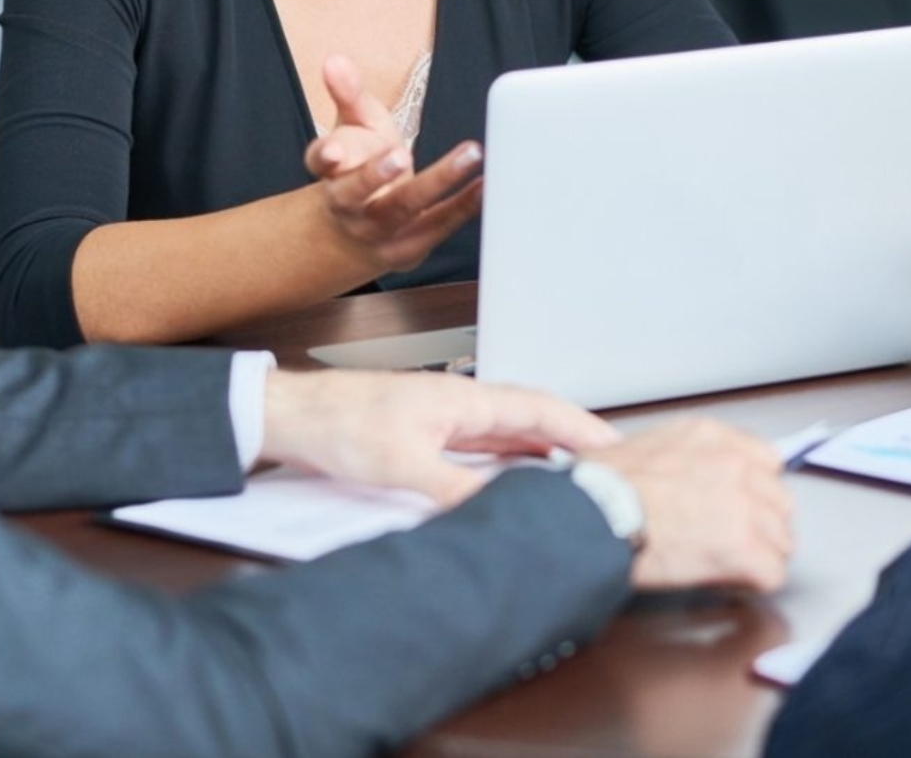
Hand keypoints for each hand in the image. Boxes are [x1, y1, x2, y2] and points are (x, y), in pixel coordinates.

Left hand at [258, 370, 621, 504]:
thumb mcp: (399, 463)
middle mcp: (462, 405)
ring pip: (511, 435)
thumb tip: (496, 511)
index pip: (541, 409)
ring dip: (545, 453)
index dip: (583, 428)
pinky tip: (517, 480)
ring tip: (576, 477)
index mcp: (465, 399)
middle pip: (534, 420)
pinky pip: (485, 449)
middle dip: (574, 441)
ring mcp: (446, 421)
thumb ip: (452, 488)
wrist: (292, 416)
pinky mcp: (428, 437)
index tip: (618, 448)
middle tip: (610, 467)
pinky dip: (511, 462)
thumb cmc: (338, 423)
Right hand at [303, 55, 484, 272]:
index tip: (332, 152)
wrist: (355, 235)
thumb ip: (349, 95)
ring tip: (469, 154)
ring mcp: (378, 230)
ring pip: (403, 208)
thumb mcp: (353, 128)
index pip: (320, 160)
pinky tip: (485, 184)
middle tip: (400, 155)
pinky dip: (463, 206)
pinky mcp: (409, 245)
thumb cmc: (358, 169)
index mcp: (331, 171)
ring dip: (437, 182)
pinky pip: (437, 225)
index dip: (326, 156)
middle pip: (355, 192)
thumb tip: (335, 60)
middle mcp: (348, 204)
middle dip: (375, 174)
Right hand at [583, 419, 793, 592]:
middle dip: (762, 525)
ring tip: (734, 566)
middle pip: (779, 502)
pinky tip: (733, 582)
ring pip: (781, 539)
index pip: (766, 461)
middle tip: (738, 542)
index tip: (743, 505)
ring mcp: (744, 505)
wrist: (592, 516)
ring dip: (761, 555)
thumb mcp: (644, 448)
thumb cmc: (599, 489)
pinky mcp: (742, 547)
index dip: (755, 490)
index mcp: (710, 437)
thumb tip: (684, 476)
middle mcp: (735, 465)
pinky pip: (772, 573)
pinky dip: (755, 583)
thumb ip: (680, 457)